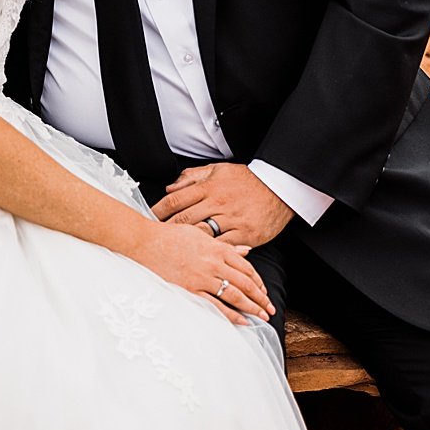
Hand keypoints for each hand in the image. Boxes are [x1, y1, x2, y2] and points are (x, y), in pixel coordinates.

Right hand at [124, 222, 274, 323]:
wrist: (145, 242)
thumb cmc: (171, 236)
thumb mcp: (202, 235)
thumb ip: (226, 246)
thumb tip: (247, 250)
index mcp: (219, 249)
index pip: (247, 268)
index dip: (258, 282)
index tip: (265, 292)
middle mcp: (214, 264)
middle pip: (245, 283)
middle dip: (260, 298)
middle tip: (270, 309)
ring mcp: (202, 278)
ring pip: (234, 295)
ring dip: (251, 308)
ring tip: (261, 317)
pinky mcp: (189, 290)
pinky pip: (214, 305)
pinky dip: (230, 314)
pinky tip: (241, 321)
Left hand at [152, 161, 294, 248]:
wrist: (280, 187)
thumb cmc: (248, 180)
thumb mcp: (219, 170)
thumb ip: (193, 177)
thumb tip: (170, 187)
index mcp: (210, 187)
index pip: (176, 199)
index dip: (158, 210)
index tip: (149, 218)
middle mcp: (218, 203)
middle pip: (184, 219)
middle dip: (166, 230)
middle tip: (154, 240)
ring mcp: (232, 220)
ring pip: (201, 235)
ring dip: (184, 245)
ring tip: (172, 252)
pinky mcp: (245, 235)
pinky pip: (223, 247)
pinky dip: (210, 254)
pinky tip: (200, 259)